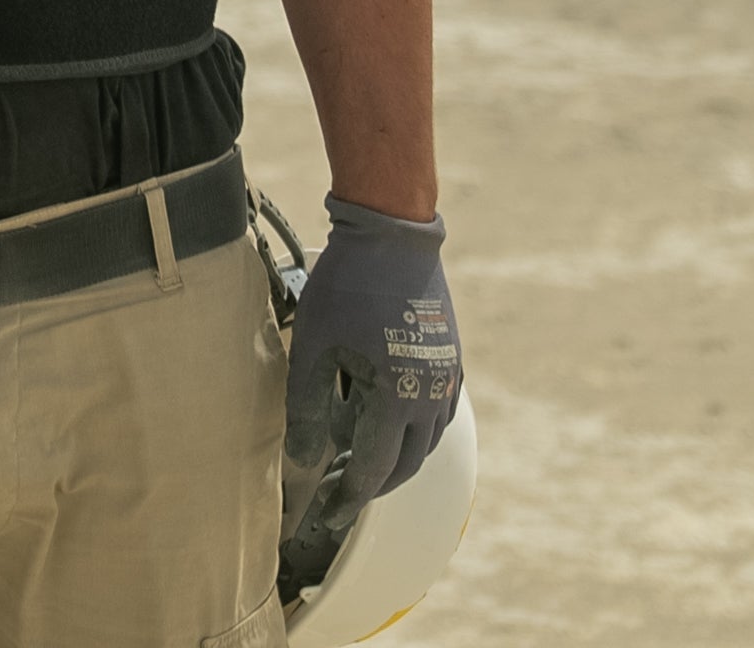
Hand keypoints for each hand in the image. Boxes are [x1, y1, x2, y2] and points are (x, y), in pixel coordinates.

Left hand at [279, 195, 463, 526]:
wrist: (393, 234)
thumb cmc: (347, 286)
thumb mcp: (313, 348)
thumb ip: (306, 410)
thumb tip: (302, 462)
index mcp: (396, 399)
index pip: (373, 470)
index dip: (348, 499)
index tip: (328, 518)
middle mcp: (430, 395)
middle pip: (406, 463)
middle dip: (372, 485)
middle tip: (339, 493)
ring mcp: (446, 376)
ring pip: (427, 440)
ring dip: (397, 458)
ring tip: (359, 459)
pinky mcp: (451, 356)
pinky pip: (439, 410)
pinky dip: (417, 429)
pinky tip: (392, 422)